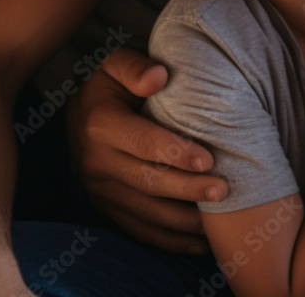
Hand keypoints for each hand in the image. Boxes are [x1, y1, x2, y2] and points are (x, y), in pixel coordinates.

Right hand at [65, 47, 228, 253]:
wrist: (81, 107)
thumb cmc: (111, 80)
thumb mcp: (116, 62)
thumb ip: (135, 66)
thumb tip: (158, 77)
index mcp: (100, 125)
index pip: (144, 143)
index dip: (177, 152)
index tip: (209, 158)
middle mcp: (96, 162)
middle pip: (148, 181)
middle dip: (188, 188)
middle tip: (224, 190)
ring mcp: (99, 190)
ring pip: (145, 212)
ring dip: (182, 220)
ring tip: (217, 221)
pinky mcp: (106, 206)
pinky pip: (138, 228)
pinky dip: (168, 239)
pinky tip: (198, 242)